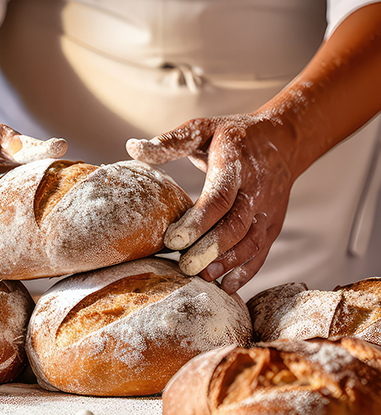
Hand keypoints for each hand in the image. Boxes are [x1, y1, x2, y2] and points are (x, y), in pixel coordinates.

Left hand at [127, 114, 295, 292]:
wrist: (282, 140)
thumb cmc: (232, 136)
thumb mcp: (203, 128)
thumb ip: (170, 141)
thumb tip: (132, 147)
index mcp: (236, 163)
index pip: (219, 197)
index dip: (197, 221)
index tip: (172, 240)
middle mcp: (256, 189)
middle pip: (236, 225)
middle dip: (210, 249)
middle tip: (184, 267)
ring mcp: (268, 209)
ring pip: (250, 242)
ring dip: (227, 263)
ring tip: (201, 277)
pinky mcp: (273, 224)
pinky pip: (262, 251)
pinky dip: (247, 271)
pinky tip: (227, 285)